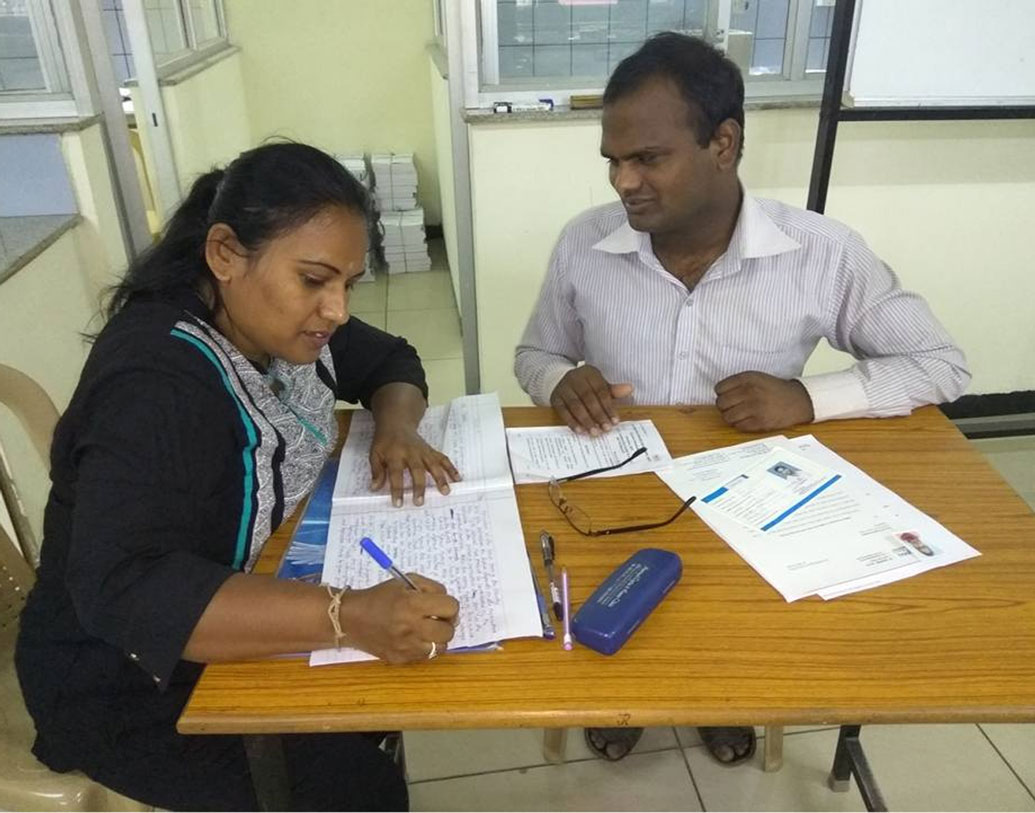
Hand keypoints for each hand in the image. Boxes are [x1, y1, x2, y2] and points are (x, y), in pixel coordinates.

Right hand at [339, 574, 458, 664]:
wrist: (350, 619)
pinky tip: (414, 638)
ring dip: (437, 637)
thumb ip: (431, 588)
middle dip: (446, 623)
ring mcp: (406, 647)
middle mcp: (410, 627)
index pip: (450, 607)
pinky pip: (425, 656)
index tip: (441, 605)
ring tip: (426, 629)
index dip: (449, 605)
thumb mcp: (405, 582)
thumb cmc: (379, 597)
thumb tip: (451, 606)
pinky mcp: (400, 659)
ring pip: (441, 647)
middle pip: (449, 631)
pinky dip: (424, 647)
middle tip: (437, 618)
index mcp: (412, 604)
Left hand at [370, 423, 460, 506]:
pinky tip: (457, 479)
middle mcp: (411, 453)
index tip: (398, 504)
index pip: (396, 474)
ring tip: (445, 492)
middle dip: (419, 487)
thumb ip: (377, 471)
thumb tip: (375, 488)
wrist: (396, 424)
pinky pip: (442, 459)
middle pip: (417, 470)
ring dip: (440, 478)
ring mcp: (423, 451)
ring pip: (433, 464)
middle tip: (420, 502)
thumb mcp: (375, 454)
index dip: (397, 489)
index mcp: (395, 454)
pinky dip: (451, 468)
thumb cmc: (384, 442)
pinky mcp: (431, 450)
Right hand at [550, 366, 633, 435]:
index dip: (608, 407)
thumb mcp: (600, 384)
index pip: (601, 391)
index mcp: (589, 373)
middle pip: (588, 398)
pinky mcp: (555, 398)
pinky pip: (563, 411)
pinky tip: (580, 431)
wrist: (561, 380)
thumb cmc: (586, 386)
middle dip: (598, 415)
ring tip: (594, 432)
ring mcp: (563, 388)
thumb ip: (613, 390)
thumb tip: (629, 388)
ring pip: (576, 405)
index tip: (615, 421)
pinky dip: (572, 422)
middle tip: (605, 429)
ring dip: (586, 420)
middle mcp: (575, 378)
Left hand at [714, 371, 814, 431]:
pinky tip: (749, 420)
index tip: (729, 396)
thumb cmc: (773, 389)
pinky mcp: (760, 422)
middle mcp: (750, 391)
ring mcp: (755, 407)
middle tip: (734, 407)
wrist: (797, 400)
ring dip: (732, 417)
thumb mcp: (756, 377)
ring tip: (741, 414)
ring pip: (727, 417)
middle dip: (725, 407)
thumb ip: (737, 383)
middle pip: (721, 403)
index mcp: (747, 378)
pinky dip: (741, 425)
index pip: (719, 388)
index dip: (722, 394)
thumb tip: (718, 394)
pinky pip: (738, 426)